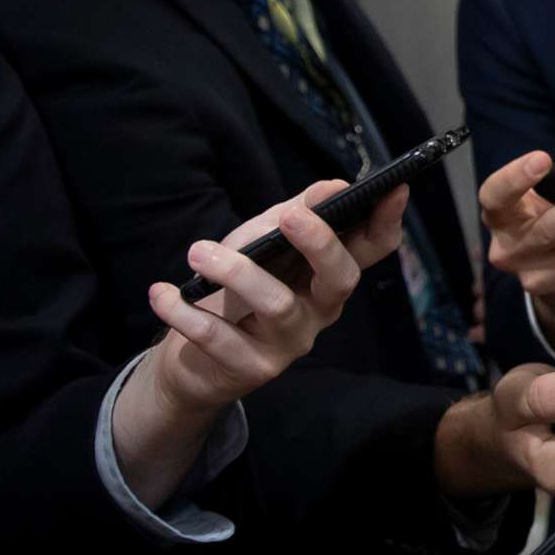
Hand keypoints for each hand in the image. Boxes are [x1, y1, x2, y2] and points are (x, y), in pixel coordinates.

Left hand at [114, 180, 406, 506]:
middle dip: (320, 244)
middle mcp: (320, 310)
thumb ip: (296, 214)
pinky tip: (162, 293)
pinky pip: (221, 337)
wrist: (190, 358)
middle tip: (290, 217)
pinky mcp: (253, 369)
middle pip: (341, 279)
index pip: (373, 249)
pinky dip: (186, 312)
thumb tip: (335, 186)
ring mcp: (291, 343)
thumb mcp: (262, 243)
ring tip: (198, 252)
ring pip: (278, 305)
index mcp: (328, 275)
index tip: (393, 189)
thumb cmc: (234, 289)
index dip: (386, 221)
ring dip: (236, 272)